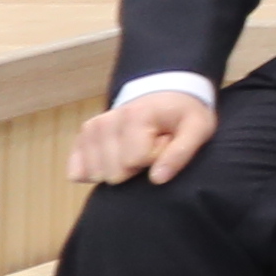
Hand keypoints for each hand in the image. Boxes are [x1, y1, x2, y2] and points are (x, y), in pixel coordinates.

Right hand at [72, 93, 215, 187]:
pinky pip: (77, 172)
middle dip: (137, 167)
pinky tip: (117, 157)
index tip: (165, 143)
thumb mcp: (197, 128)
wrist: (164, 96)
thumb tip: (157, 179)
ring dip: (121, 167)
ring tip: (139, 148)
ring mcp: (90, 130)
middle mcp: (106, 121)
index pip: (135, 161)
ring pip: (96, 175)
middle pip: (114, 172)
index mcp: (135, 116)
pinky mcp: (81, 139)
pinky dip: (98, 172)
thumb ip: (181, 153)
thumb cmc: (182, 115)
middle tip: (152, 147)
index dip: (155, 159)